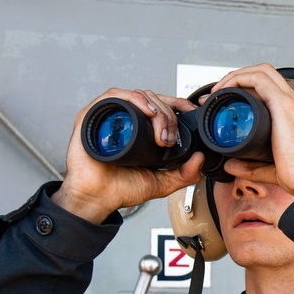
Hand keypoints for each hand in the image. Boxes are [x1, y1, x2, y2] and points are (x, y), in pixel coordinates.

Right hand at [52, 88, 204, 223]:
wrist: (97, 198)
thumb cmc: (121, 188)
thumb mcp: (162, 182)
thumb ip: (184, 174)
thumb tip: (200, 158)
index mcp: (142, 130)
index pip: (162, 106)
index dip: (179, 105)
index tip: (191, 114)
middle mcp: (127, 119)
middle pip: (153, 100)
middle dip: (168, 115)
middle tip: (169, 138)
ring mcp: (110, 116)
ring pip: (138, 96)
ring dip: (155, 108)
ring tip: (160, 132)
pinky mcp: (93, 115)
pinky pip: (114, 95)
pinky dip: (133, 98)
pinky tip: (145, 111)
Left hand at [205, 63, 293, 196]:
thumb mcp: (273, 167)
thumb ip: (251, 166)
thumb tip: (231, 166)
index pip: (274, 90)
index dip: (250, 90)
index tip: (231, 102)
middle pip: (268, 75)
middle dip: (241, 77)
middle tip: (222, 91)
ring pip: (262, 71)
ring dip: (237, 75)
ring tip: (220, 89)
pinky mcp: (284, 103)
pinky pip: (257, 78)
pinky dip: (238, 79)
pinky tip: (225, 89)